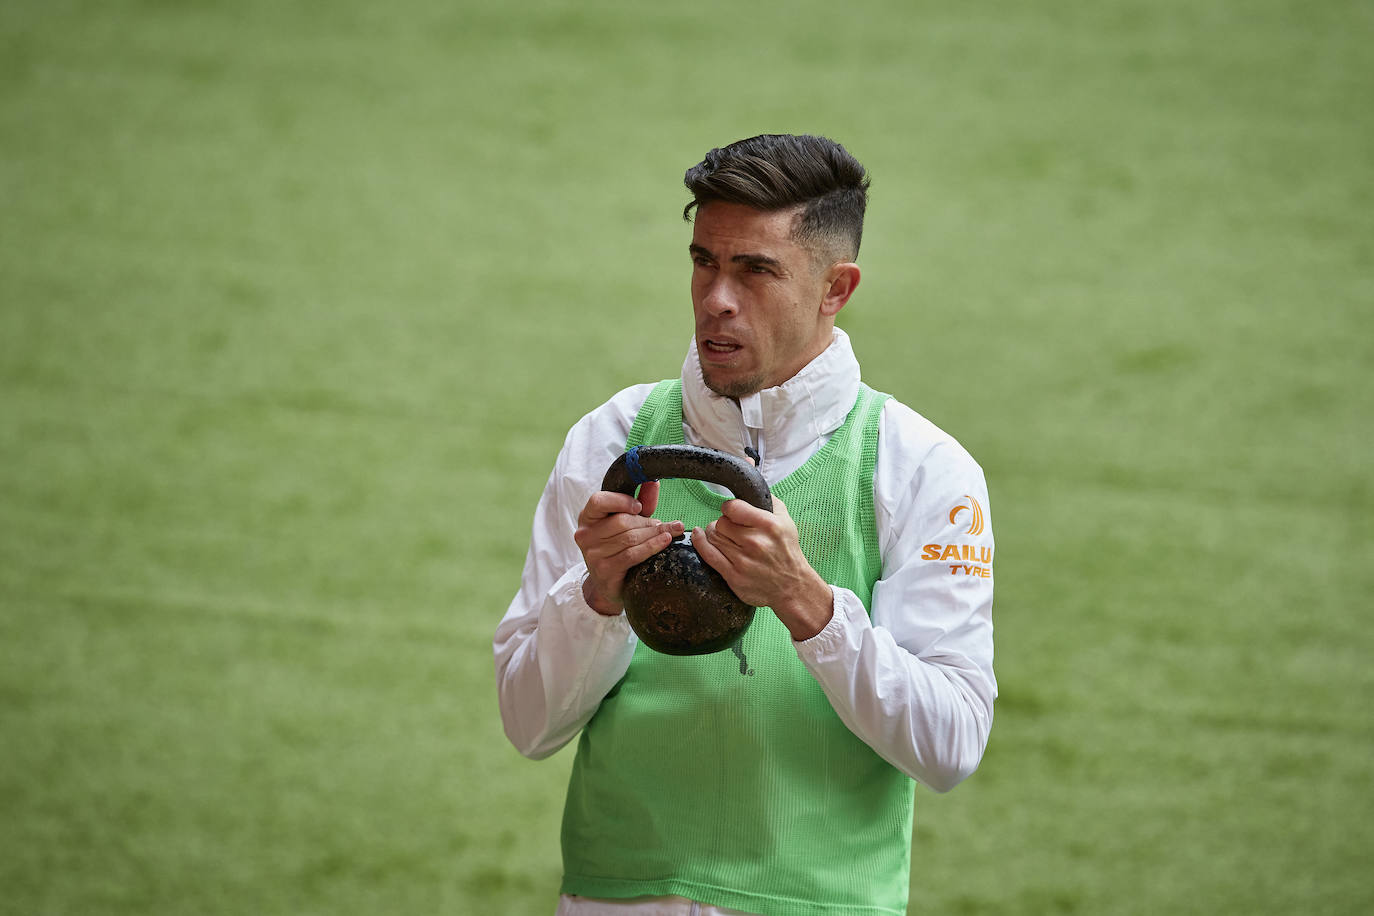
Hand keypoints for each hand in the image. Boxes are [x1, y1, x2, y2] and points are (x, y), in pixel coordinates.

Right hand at [574, 481, 684, 615]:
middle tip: (668, 524)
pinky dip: (652, 546)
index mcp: (587, 517)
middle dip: (648, 522)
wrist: (608, 583)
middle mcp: (585, 535)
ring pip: (630, 538)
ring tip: (670, 532)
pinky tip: (665, 541)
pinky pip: (632, 554)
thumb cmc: (618, 547)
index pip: (598, 501)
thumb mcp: (628, 522)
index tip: (639, 506)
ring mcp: (592, 554)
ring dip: (654, 534)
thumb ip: (640, 502)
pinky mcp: (604, 570)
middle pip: (621, 521)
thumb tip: (654, 481)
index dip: (621, 501)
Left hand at [691, 496, 833, 640]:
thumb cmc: (787, 552)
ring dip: (713, 533)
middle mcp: (755, 542)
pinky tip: (698, 535)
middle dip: (723, 522)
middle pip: (721, 522)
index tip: (731, 511)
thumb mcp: (787, 522)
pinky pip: (708, 554)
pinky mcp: (733, 576)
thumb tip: (753, 488)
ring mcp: (743, 560)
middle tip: (730, 527)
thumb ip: (770, 502)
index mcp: (769, 526)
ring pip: (713, 536)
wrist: (792, 587)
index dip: (729, 508)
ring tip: (722, 535)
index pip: (733, 507)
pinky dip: (699, 542)